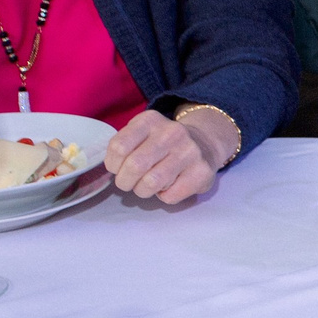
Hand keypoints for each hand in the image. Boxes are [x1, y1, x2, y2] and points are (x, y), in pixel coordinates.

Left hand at [105, 109, 229, 203]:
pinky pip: (170, 195)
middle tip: (129, 182)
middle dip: (125, 182)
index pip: (119, 147)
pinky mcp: (202, 171)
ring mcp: (190, 151)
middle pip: (134, 166)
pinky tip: (170, 186)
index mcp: (151, 121)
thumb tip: (114, 169)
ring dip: (143, 191)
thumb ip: (124, 146)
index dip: (113, 164)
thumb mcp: (140, 134)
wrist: (204, 143)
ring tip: (148, 186)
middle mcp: (172, 132)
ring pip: (151, 183)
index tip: (119, 167)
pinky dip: (164, 196)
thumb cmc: (162, 144)